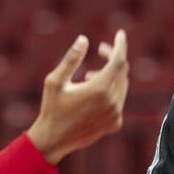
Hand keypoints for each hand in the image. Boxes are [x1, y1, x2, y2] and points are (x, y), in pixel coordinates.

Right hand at [27, 31, 128, 164]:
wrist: (54, 140)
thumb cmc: (51, 108)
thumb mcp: (55, 81)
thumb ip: (71, 59)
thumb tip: (83, 39)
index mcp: (99, 89)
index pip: (119, 61)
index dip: (120, 45)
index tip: (120, 33)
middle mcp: (111, 102)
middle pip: (122, 71)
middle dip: (113, 57)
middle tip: (100, 49)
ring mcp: (115, 114)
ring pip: (122, 85)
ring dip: (111, 74)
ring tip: (89, 75)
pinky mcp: (115, 123)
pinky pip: (119, 99)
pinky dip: (111, 90)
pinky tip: (92, 93)